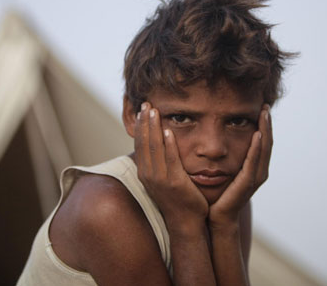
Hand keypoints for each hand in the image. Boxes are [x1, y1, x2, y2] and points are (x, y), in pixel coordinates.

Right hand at [134, 102, 208, 231]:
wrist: (186, 223)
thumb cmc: (178, 200)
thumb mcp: (163, 180)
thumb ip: (160, 164)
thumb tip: (160, 146)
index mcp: (145, 173)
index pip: (139, 144)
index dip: (140, 126)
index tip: (142, 110)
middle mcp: (149, 175)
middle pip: (144, 143)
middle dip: (144, 122)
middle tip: (146, 103)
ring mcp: (160, 179)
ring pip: (154, 148)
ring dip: (153, 128)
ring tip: (154, 111)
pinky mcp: (175, 182)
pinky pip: (170, 160)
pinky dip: (168, 144)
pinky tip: (168, 131)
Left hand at [209, 104, 272, 227]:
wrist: (215, 217)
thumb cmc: (216, 194)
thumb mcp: (223, 170)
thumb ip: (225, 156)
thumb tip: (216, 138)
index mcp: (253, 167)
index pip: (261, 142)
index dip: (263, 125)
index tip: (261, 107)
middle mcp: (258, 171)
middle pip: (267, 143)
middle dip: (267, 124)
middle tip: (265, 105)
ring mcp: (255, 178)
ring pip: (264, 150)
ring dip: (265, 131)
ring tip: (264, 114)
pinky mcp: (248, 183)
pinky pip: (253, 162)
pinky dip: (256, 148)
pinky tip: (257, 135)